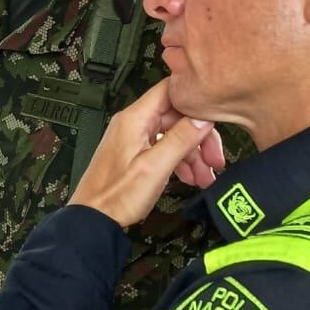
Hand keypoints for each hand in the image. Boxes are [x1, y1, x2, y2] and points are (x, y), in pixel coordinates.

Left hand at [69, 80, 225, 228]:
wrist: (94, 218)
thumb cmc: (117, 195)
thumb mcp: (155, 167)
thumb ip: (181, 139)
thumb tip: (204, 118)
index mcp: (135, 118)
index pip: (170, 90)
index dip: (195, 101)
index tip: (214, 117)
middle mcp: (133, 123)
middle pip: (176, 116)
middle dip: (199, 137)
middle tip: (215, 159)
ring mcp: (133, 138)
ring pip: (172, 134)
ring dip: (192, 154)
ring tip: (206, 176)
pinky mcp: (135, 153)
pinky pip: (163, 148)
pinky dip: (179, 160)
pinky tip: (190, 177)